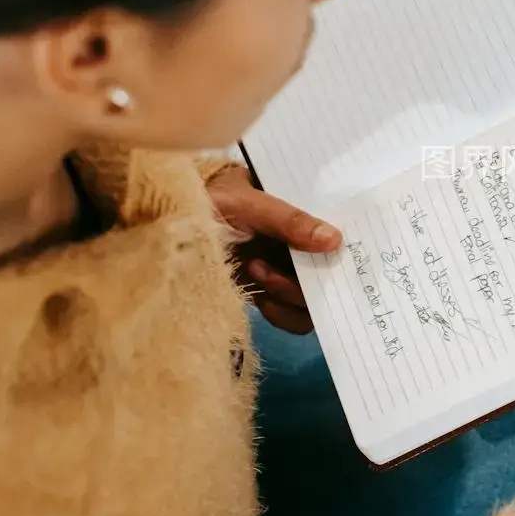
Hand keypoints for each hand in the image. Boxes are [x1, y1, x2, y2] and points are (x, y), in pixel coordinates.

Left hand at [205, 165, 341, 333]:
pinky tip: (258, 295)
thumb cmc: (209, 199)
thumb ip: (289, 220)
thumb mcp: (248, 202)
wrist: (165, 224)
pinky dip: (279, 312)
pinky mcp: (268, 294)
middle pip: (332, 275)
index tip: (340, 259)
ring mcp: (287, 271)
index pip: (341, 233)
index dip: (349, 250)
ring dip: (290, 296)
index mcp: (303, 214)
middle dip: (308, 281)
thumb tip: (335, 240)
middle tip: (271, 269)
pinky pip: (292, 316)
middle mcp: (301, 245)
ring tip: (257, 272)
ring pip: (314, 301)